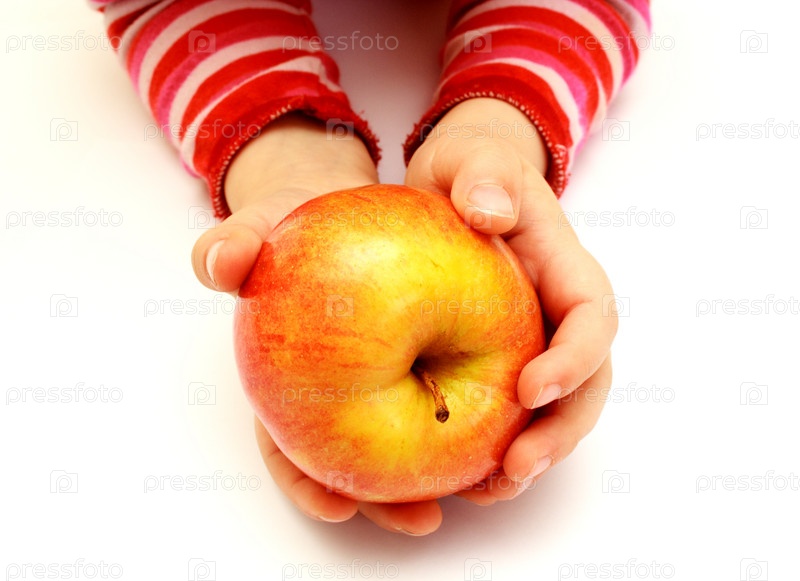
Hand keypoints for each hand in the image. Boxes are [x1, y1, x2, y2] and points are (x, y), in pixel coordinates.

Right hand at [191, 114, 443, 534]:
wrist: (332, 208)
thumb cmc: (289, 229)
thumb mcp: (257, 231)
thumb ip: (231, 246)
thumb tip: (224, 261)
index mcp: (288, 384)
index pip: (286, 449)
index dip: (306, 483)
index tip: (338, 507)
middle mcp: (336, 394)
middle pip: (356, 464)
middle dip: (387, 500)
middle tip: (423, 518)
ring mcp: (382, 378)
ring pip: (409, 442)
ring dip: (442, 472)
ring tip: (482, 488)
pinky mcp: (425, 355)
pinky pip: (451, 393)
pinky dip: (473, 416)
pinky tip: (504, 426)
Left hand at [405, 98, 617, 502]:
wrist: (458, 188)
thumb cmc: (470, 171)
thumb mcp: (473, 157)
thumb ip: (483, 174)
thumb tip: (488, 210)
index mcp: (565, 270)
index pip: (591, 320)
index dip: (573, 360)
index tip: (530, 389)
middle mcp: (559, 315)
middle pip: (585, 384)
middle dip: (560, 431)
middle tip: (516, 468)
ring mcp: (536, 342)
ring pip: (557, 410)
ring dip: (534, 454)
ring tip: (489, 489)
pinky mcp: (505, 361)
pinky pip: (514, 414)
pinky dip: (499, 448)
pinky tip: (464, 476)